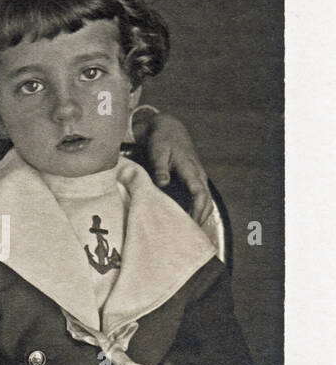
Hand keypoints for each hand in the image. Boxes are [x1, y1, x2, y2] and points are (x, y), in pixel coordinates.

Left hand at [131, 110, 212, 225]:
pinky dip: (197, 210)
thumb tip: (163, 184)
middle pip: (207, 202)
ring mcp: (199, 178)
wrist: (170, 129)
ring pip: (206, 202)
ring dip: (200, 216)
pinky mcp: (195, 180)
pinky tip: (186, 220)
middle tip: (186, 236)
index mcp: (191, 170)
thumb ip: (159, 169)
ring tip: (186, 232)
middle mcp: (199, 175)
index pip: (200, 195)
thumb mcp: (157, 152)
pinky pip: (201, 198)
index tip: (189, 223)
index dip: (197, 211)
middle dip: (199, 219)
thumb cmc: (162, 140)